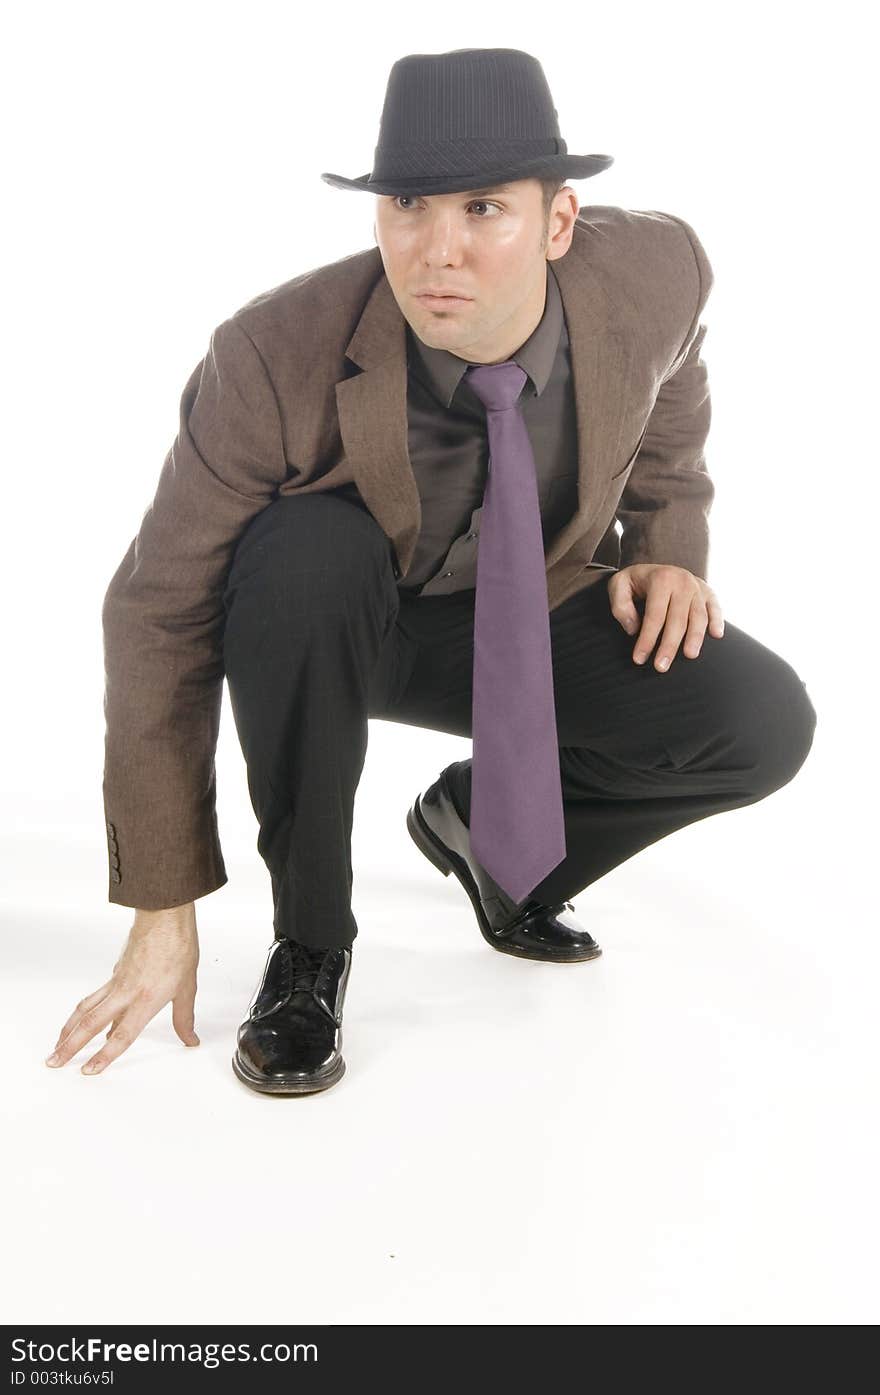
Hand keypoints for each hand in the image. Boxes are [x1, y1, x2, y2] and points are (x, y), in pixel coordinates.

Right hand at [45, 905, 199, 1075]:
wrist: (165, 917)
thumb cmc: (177, 947)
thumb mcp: (187, 988)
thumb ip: (184, 1018)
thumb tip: (190, 1039)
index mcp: (145, 999)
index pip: (122, 1035)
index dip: (104, 1055)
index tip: (88, 1070)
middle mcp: (125, 992)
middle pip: (90, 1023)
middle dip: (69, 1045)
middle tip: (54, 1061)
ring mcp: (116, 982)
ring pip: (86, 1008)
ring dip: (69, 1028)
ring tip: (58, 1044)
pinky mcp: (114, 973)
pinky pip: (96, 996)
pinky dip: (85, 1012)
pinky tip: (85, 1020)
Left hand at [607, 563, 723, 671]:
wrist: (653, 567)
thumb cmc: (635, 582)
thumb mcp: (618, 585)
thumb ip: (620, 606)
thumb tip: (633, 629)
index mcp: (661, 579)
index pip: (654, 616)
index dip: (647, 639)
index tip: (639, 659)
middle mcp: (682, 581)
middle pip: (678, 619)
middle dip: (669, 645)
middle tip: (661, 667)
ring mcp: (697, 586)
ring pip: (699, 616)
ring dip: (695, 638)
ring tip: (689, 656)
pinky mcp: (708, 592)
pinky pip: (715, 607)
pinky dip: (717, 620)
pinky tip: (716, 635)